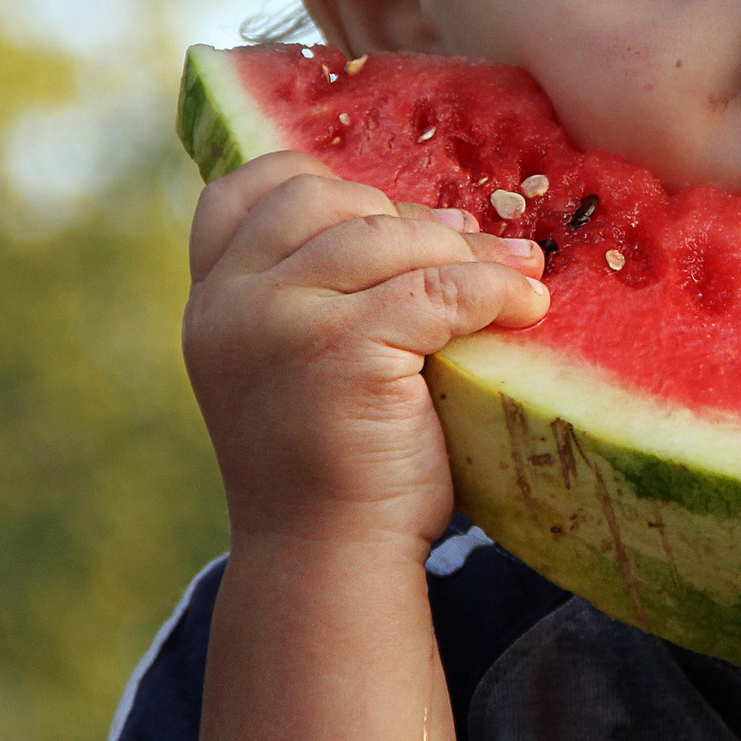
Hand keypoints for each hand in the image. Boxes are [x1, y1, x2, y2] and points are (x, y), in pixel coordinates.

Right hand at [182, 150, 549, 551]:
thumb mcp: (302, 360)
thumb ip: (324, 290)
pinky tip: (526, 308)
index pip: (246, 189)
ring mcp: (276, 322)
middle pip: (325, 198)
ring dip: (464, 251)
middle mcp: (229, 303)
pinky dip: (493, 290)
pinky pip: (437, 288)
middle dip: (406, 219)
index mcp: (213, 300)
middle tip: (469, 251)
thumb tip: (438, 218)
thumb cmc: (337, 462)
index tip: (387, 211)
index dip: (319, 178)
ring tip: (516, 275)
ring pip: (386, 236)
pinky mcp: (337, 350)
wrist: (328, 561)